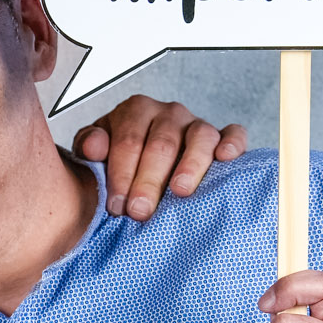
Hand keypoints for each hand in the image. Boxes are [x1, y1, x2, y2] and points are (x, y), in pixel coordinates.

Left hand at [73, 96, 247, 219]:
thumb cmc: (120, 161)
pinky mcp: (222, 136)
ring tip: (179, 192)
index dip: (121, 174)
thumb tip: (93, 147)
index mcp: (135, 111)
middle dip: (149, 181)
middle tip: (139, 211)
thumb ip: (89, 146)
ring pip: (199, 138)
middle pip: (161, 144)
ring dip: (190, 166)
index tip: (116, 205)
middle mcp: (168, 113)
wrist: (143, 162)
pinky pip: (233, 134)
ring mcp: (196, 124)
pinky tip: (226, 158)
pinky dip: (233, 144)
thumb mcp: (96, 153)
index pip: (128, 141)